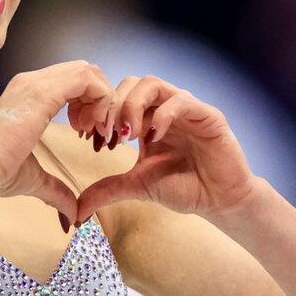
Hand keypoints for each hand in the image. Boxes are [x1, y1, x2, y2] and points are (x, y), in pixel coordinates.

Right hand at [0, 61, 116, 225]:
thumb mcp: (35, 178)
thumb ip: (57, 192)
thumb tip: (72, 215)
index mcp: (29, 94)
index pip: (72, 81)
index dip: (89, 104)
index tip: (87, 133)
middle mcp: (32, 81)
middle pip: (83, 72)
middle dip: (99, 99)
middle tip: (95, 130)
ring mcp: (36, 82)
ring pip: (88, 71)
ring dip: (101, 100)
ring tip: (94, 130)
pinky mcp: (42, 90)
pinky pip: (87, 79)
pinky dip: (100, 99)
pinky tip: (92, 126)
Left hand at [76, 76, 256, 223]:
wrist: (219, 202)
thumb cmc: (184, 188)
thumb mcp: (137, 186)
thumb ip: (108, 189)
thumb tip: (76, 212)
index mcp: (147, 118)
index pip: (117, 96)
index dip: (99, 111)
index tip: (89, 136)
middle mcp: (164, 108)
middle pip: (130, 83)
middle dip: (112, 106)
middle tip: (106, 135)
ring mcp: (186, 108)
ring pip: (152, 84)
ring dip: (132, 106)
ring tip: (127, 135)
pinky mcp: (207, 115)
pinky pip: (180, 101)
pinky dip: (161, 116)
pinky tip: (152, 138)